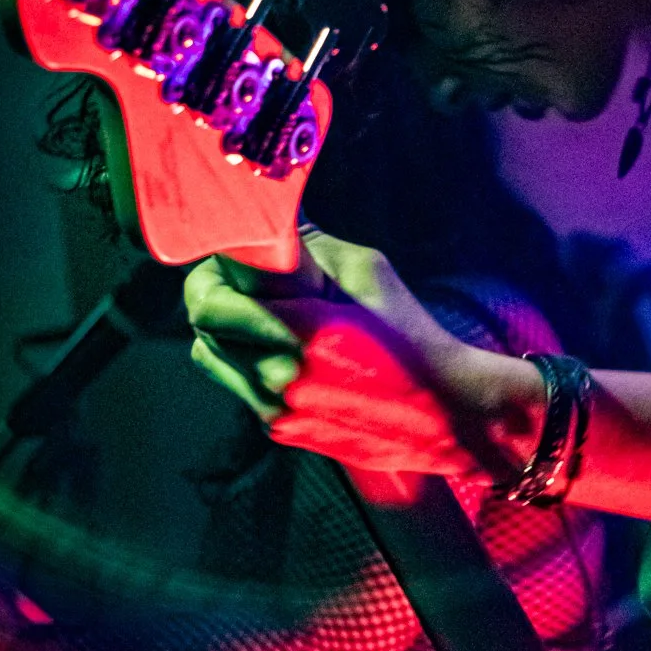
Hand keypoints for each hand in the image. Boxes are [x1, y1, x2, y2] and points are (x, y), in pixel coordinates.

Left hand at [184, 232, 541, 480]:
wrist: (445, 411)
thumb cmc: (410, 334)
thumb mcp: (365, 272)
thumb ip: (305, 247)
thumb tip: (262, 220)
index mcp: (299, 333)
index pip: (207, 302)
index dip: (215, 274)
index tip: (234, 260)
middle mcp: (278, 378)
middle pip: (205, 328)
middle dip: (225, 301)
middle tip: (259, 286)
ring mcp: (276, 410)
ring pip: (214, 357)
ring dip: (235, 335)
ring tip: (283, 322)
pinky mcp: (280, 430)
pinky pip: (240, 384)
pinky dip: (254, 364)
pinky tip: (296, 355)